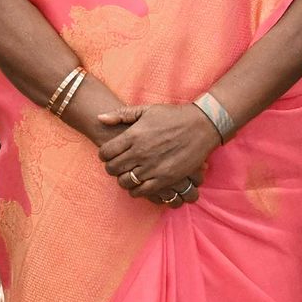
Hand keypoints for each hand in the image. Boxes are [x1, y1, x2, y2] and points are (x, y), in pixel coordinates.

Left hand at [91, 104, 217, 204]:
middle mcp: (140, 153)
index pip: (105, 152)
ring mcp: (152, 167)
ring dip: (123, 179)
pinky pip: (141, 191)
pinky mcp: (165, 178)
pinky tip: (140, 184)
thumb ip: (122, 114)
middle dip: (111, 167)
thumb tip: (100, 118)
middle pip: (112, 169)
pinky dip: (137, 190)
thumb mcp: (147, 110)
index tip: (109, 154)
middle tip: (118, 165)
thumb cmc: (173, 116)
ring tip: (129, 174)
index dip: (104, 154)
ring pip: (125, 182)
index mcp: (133, 135)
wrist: (201, 126)